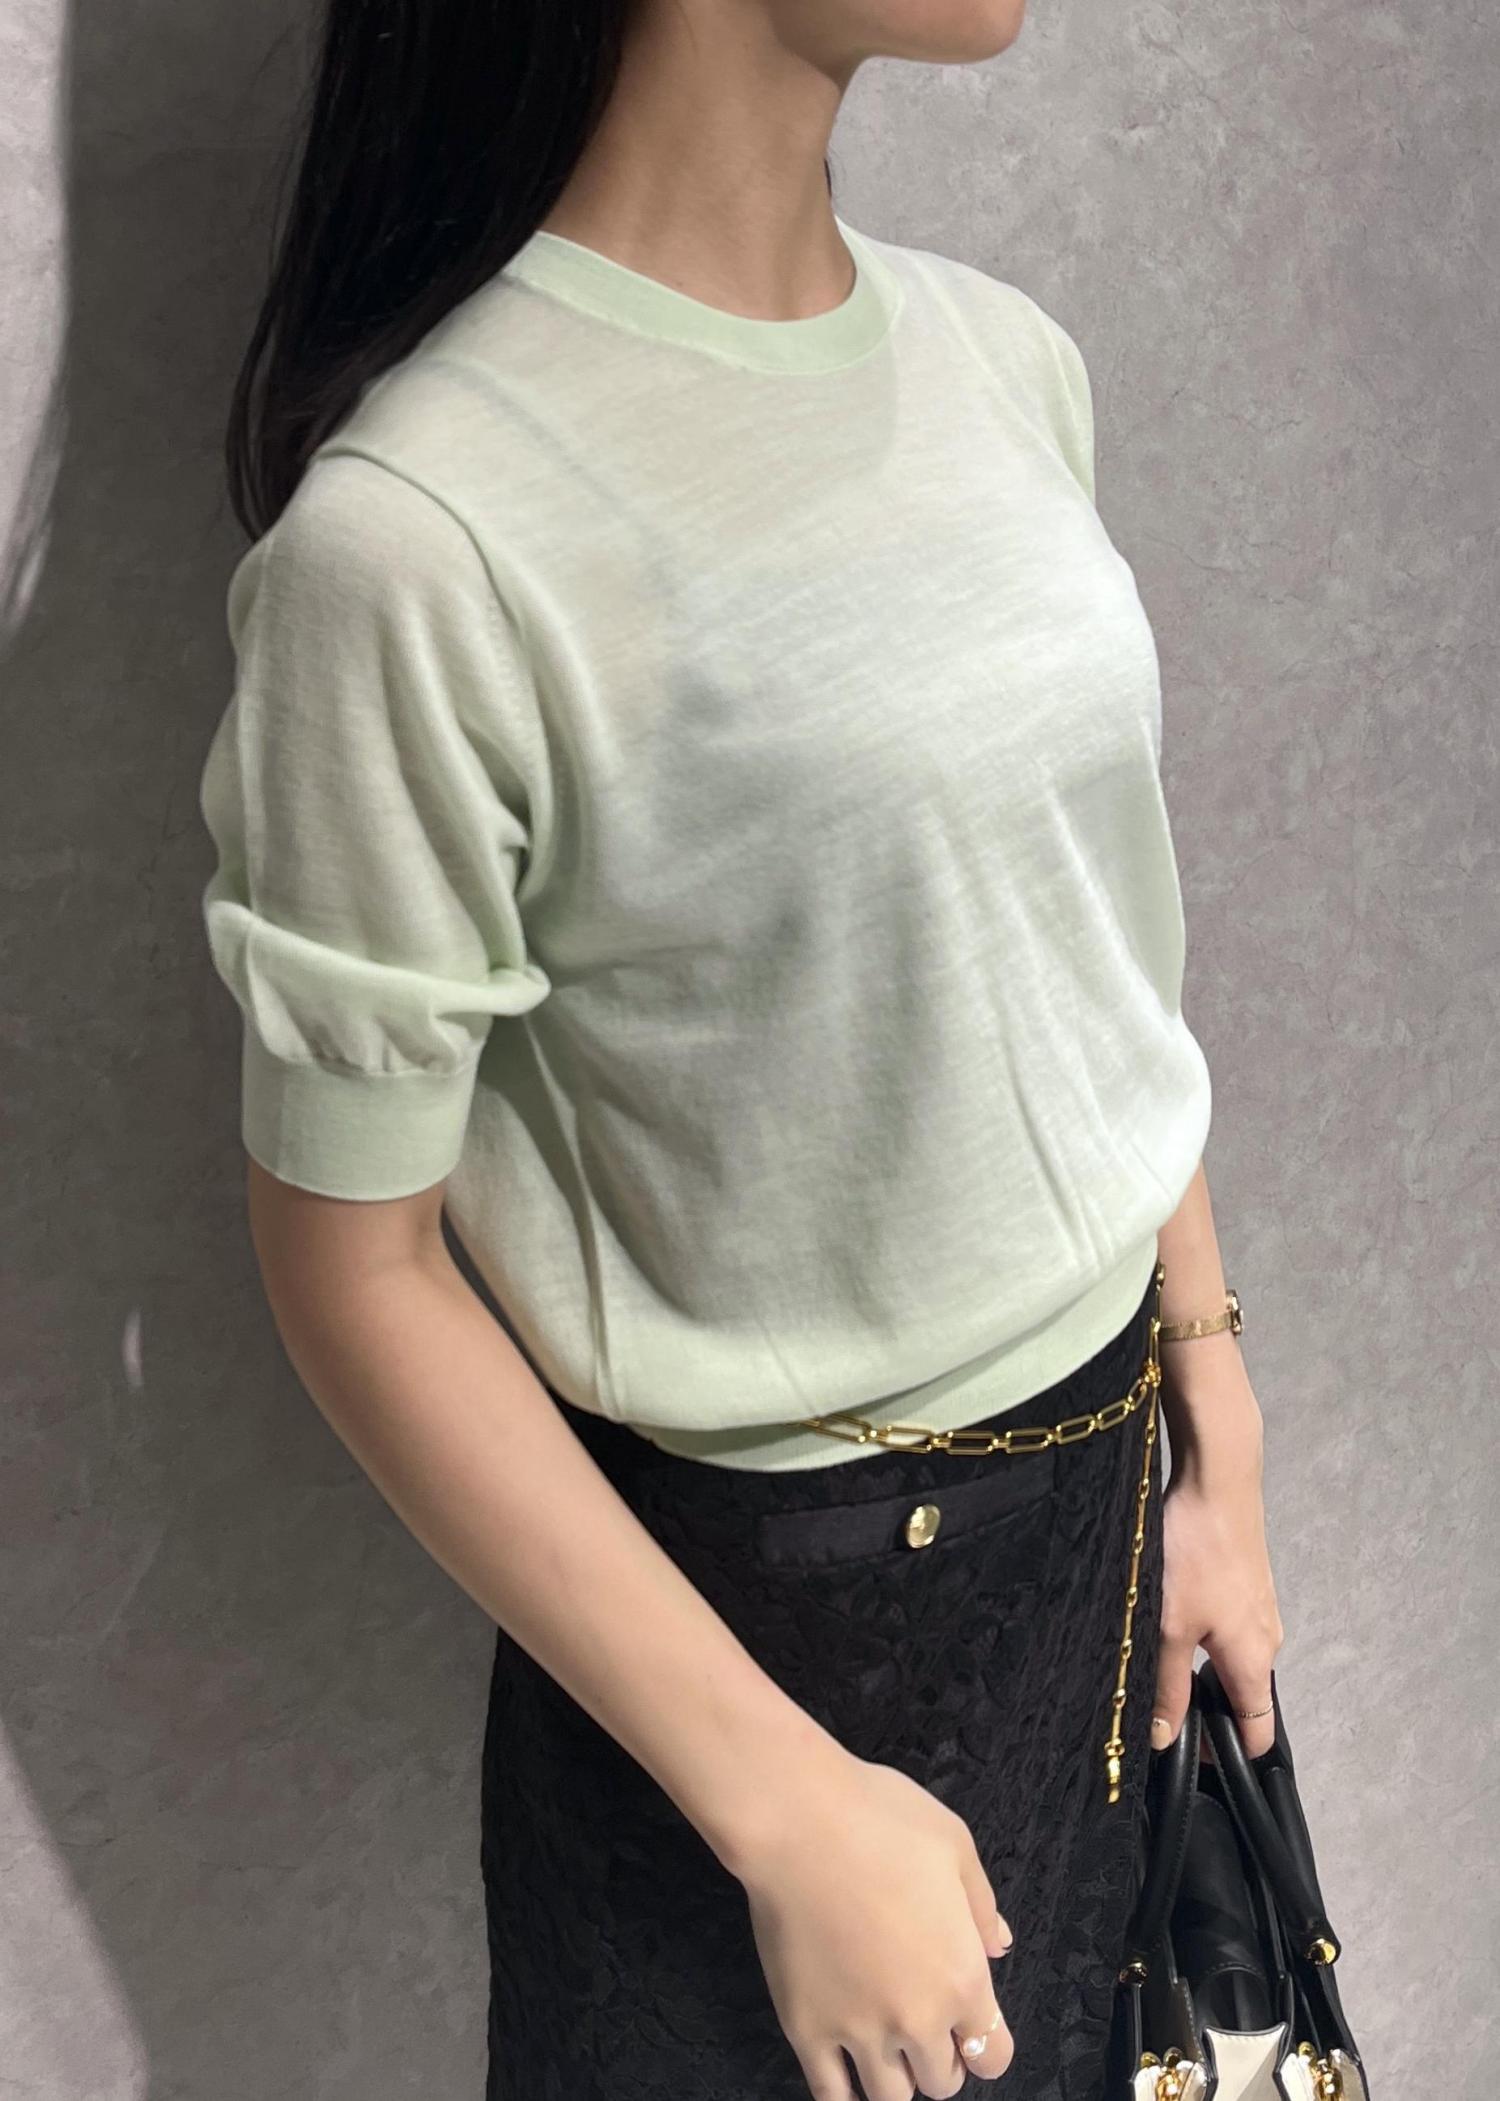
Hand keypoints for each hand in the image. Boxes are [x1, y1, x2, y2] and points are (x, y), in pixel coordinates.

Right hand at [734, 1744, 1013, 2100]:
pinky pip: (831, 2095)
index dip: (983, 2046)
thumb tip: (998, 1946)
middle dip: (938, 2059)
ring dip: (895, 2078)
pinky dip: (844, 2092)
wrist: (799, 1823)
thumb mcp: (953, 1844)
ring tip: (883, 2046)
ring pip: (891, 2097)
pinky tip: (844, 2070)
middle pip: (942, 2082)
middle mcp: (918, 2018)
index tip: (968, 2029)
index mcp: (962, 1976)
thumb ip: (981, 1905)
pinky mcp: (807, 2030)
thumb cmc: (880, 1820)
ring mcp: (860, 2030)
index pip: (992, 2056)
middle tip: (921, 2027)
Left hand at [1152, 1341, 1284, 1755]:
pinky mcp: (1246, 1583)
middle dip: (1209, 1717)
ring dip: (1202, 1676)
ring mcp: (1259, 1609)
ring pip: (1233, 1662)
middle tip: (1162, 1725)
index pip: (1258, 1732)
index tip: (1197, 1771)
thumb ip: (1165, 1686)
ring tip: (1159, 1678)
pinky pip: (1228, 1632)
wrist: (1217, 1480)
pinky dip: (1204, 1644)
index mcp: (1254, 1661)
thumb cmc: (1193, 1555)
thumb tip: (1163, 1739)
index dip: (1232, 1758)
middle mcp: (1267, 1640)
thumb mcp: (1169, 1626)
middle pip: (1244, 1698)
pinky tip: (1170, 1630)